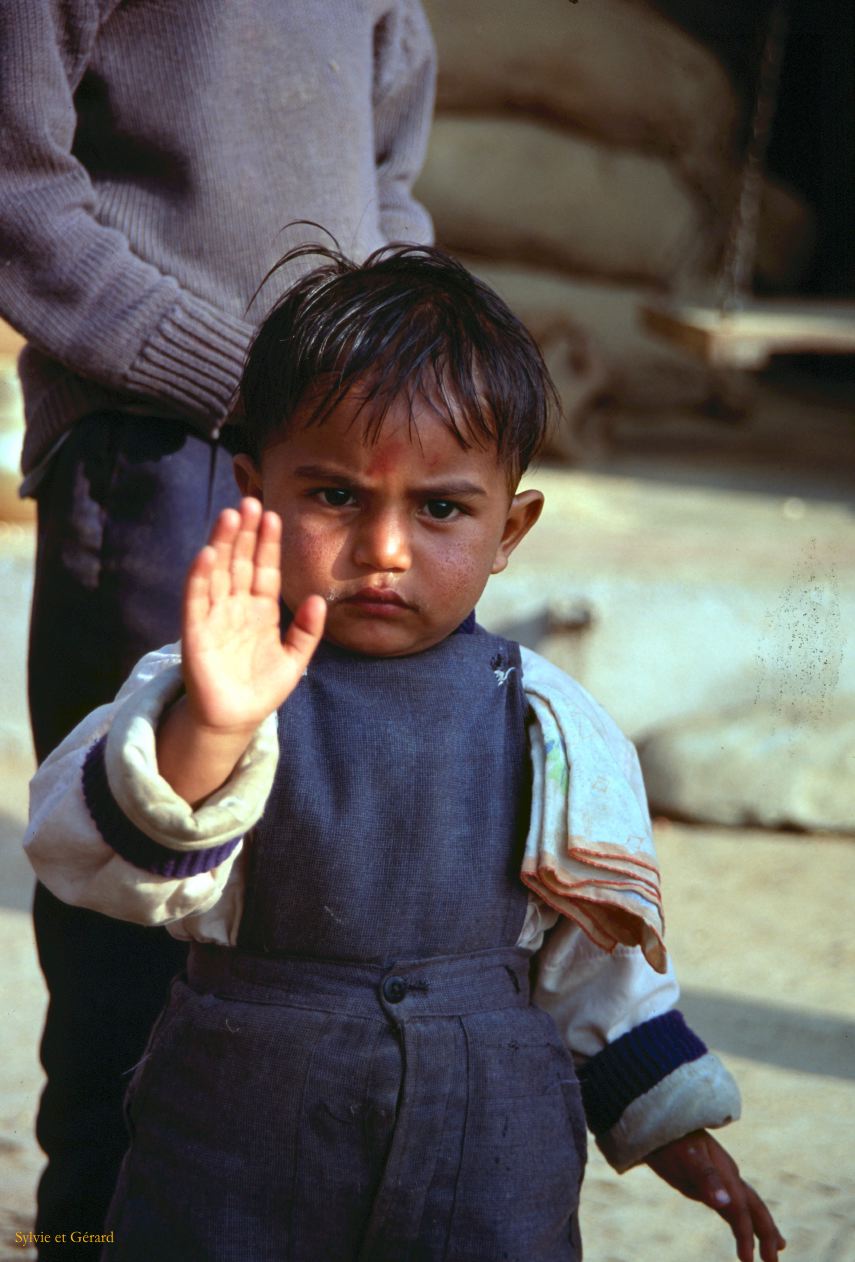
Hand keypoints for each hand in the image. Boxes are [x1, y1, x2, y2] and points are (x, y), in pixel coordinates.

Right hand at [156, 498, 324, 805]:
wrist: (235, 720)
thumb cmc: (262, 688)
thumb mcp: (295, 659)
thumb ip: (308, 631)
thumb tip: (317, 599)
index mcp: (260, 610)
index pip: (264, 568)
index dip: (267, 543)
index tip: (273, 515)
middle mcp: (235, 607)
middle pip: (240, 562)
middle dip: (245, 533)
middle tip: (250, 501)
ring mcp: (214, 617)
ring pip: (218, 573)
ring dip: (222, 545)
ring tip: (229, 516)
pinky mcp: (195, 633)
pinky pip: (197, 601)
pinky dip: (200, 578)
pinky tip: (207, 555)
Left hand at [645, 1129, 784, 1261]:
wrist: (658, 1121)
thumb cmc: (670, 1139)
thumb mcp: (686, 1157)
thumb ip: (705, 1177)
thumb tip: (724, 1202)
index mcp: (726, 1172)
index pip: (740, 1209)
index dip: (746, 1234)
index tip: (747, 1260)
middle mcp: (728, 1176)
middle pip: (755, 1208)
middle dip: (767, 1234)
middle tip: (773, 1261)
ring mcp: (721, 1179)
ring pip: (748, 1207)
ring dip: (762, 1228)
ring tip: (776, 1249)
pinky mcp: (710, 1182)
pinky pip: (733, 1205)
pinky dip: (742, 1220)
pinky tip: (744, 1228)